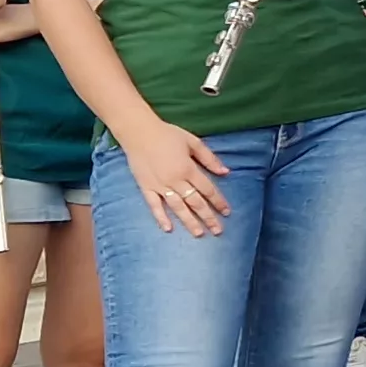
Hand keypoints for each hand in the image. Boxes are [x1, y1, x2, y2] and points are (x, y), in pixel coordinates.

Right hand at [119, 120, 235, 234]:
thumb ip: (209, 158)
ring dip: (189, 222)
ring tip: (199, 234)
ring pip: (177, 207)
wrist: (138, 132)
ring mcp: (159, 186)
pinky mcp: (145, 188)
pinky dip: (161, 218)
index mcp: (188, 169)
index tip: (227, 212)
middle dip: (208, 217)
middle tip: (218, 231)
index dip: (218, 201)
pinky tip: (168, 229)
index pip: (207, 190)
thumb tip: (225, 172)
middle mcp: (175, 181)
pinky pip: (154, 205)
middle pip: (195, 202)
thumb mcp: (193, 142)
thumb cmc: (167, 134)